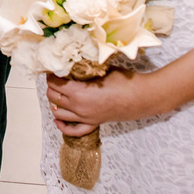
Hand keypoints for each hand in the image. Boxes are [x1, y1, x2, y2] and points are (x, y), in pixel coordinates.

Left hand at [45, 69, 160, 136]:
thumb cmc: (123, 81)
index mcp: (78, 92)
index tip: (52, 69)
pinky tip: (58, 121)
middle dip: (51, 87)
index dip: (51, 75)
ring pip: (60, 113)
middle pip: (54, 97)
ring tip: (55, 94)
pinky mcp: (94, 123)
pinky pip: (74, 131)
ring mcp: (86, 117)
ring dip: (54, 103)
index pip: (55, 84)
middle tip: (54, 78)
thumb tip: (74, 63)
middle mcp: (79, 107)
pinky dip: (63, 127)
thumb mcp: (101, 70)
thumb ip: (85, 69)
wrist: (142, 97)